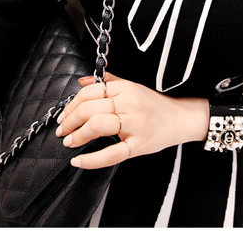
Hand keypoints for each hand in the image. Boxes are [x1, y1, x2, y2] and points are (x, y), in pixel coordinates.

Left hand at [54, 72, 208, 169]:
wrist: (181, 119)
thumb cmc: (155, 105)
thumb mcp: (132, 88)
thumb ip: (108, 83)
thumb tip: (81, 80)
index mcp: (126, 89)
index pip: (91, 92)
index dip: (72, 104)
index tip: (64, 115)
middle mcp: (130, 104)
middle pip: (90, 108)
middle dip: (70, 121)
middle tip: (61, 131)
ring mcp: (135, 125)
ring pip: (98, 125)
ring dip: (77, 135)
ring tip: (69, 142)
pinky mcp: (139, 145)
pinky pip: (112, 153)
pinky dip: (92, 159)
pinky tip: (79, 161)